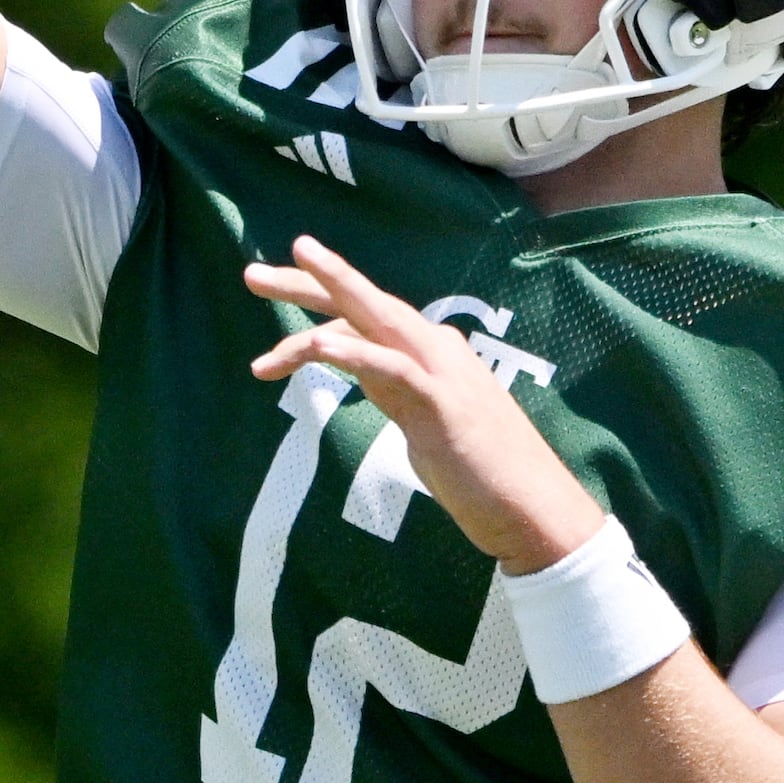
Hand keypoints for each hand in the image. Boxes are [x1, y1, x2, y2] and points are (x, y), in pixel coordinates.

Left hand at [245, 236, 606, 574]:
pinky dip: (353, 349)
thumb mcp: (427, 422)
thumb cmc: (483, 472)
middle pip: (363, 302)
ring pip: (375, 316)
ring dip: (322, 293)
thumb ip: (399, 392)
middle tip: (251, 273)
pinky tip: (317, 344)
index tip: (271, 323)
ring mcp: (440, 373)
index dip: (317, 310)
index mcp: (429, 353)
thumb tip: (373, 380)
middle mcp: (435, 349)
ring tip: (266, 282)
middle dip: (307, 280)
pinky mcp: (442, 404)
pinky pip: (391, 367)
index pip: (365, 318)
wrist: (533, 509)